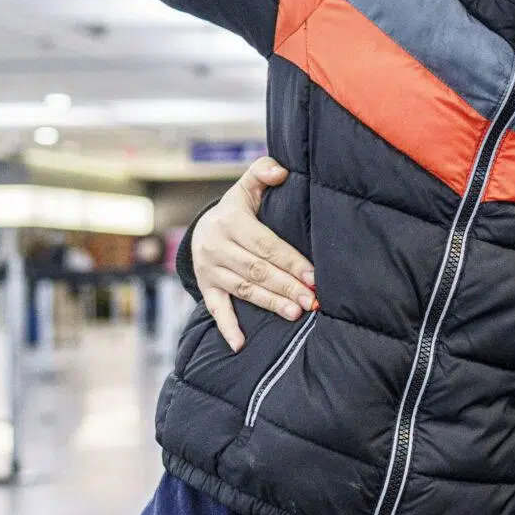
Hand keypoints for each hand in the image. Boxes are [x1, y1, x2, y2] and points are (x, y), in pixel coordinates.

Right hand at [193, 158, 315, 349]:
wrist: (200, 228)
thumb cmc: (236, 209)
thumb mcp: (246, 187)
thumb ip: (262, 172)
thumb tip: (281, 169)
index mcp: (231, 221)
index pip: (266, 244)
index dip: (290, 261)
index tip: (314, 276)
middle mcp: (217, 246)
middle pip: (257, 270)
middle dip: (286, 286)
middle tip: (312, 300)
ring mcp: (210, 269)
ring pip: (243, 289)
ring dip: (270, 303)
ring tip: (295, 313)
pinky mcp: (206, 287)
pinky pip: (216, 309)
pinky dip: (227, 328)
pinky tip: (241, 344)